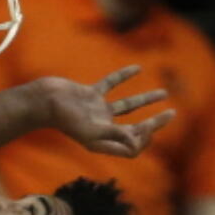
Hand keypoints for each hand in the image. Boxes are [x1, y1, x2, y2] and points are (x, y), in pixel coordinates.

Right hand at [46, 68, 174, 159]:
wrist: (42, 100)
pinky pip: (111, 84)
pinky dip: (124, 76)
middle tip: (172, 114)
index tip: (150, 125)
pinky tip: (138, 68)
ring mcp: (96, 111)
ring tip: (164, 94)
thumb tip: (136, 142)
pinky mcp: (90, 95)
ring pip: (127, 107)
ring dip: (146, 100)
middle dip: (154, 122)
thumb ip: (116, 135)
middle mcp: (102, 129)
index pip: (132, 146)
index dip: (145, 138)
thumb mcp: (92, 130)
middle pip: (134, 128)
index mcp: (103, 142)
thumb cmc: (64, 117)